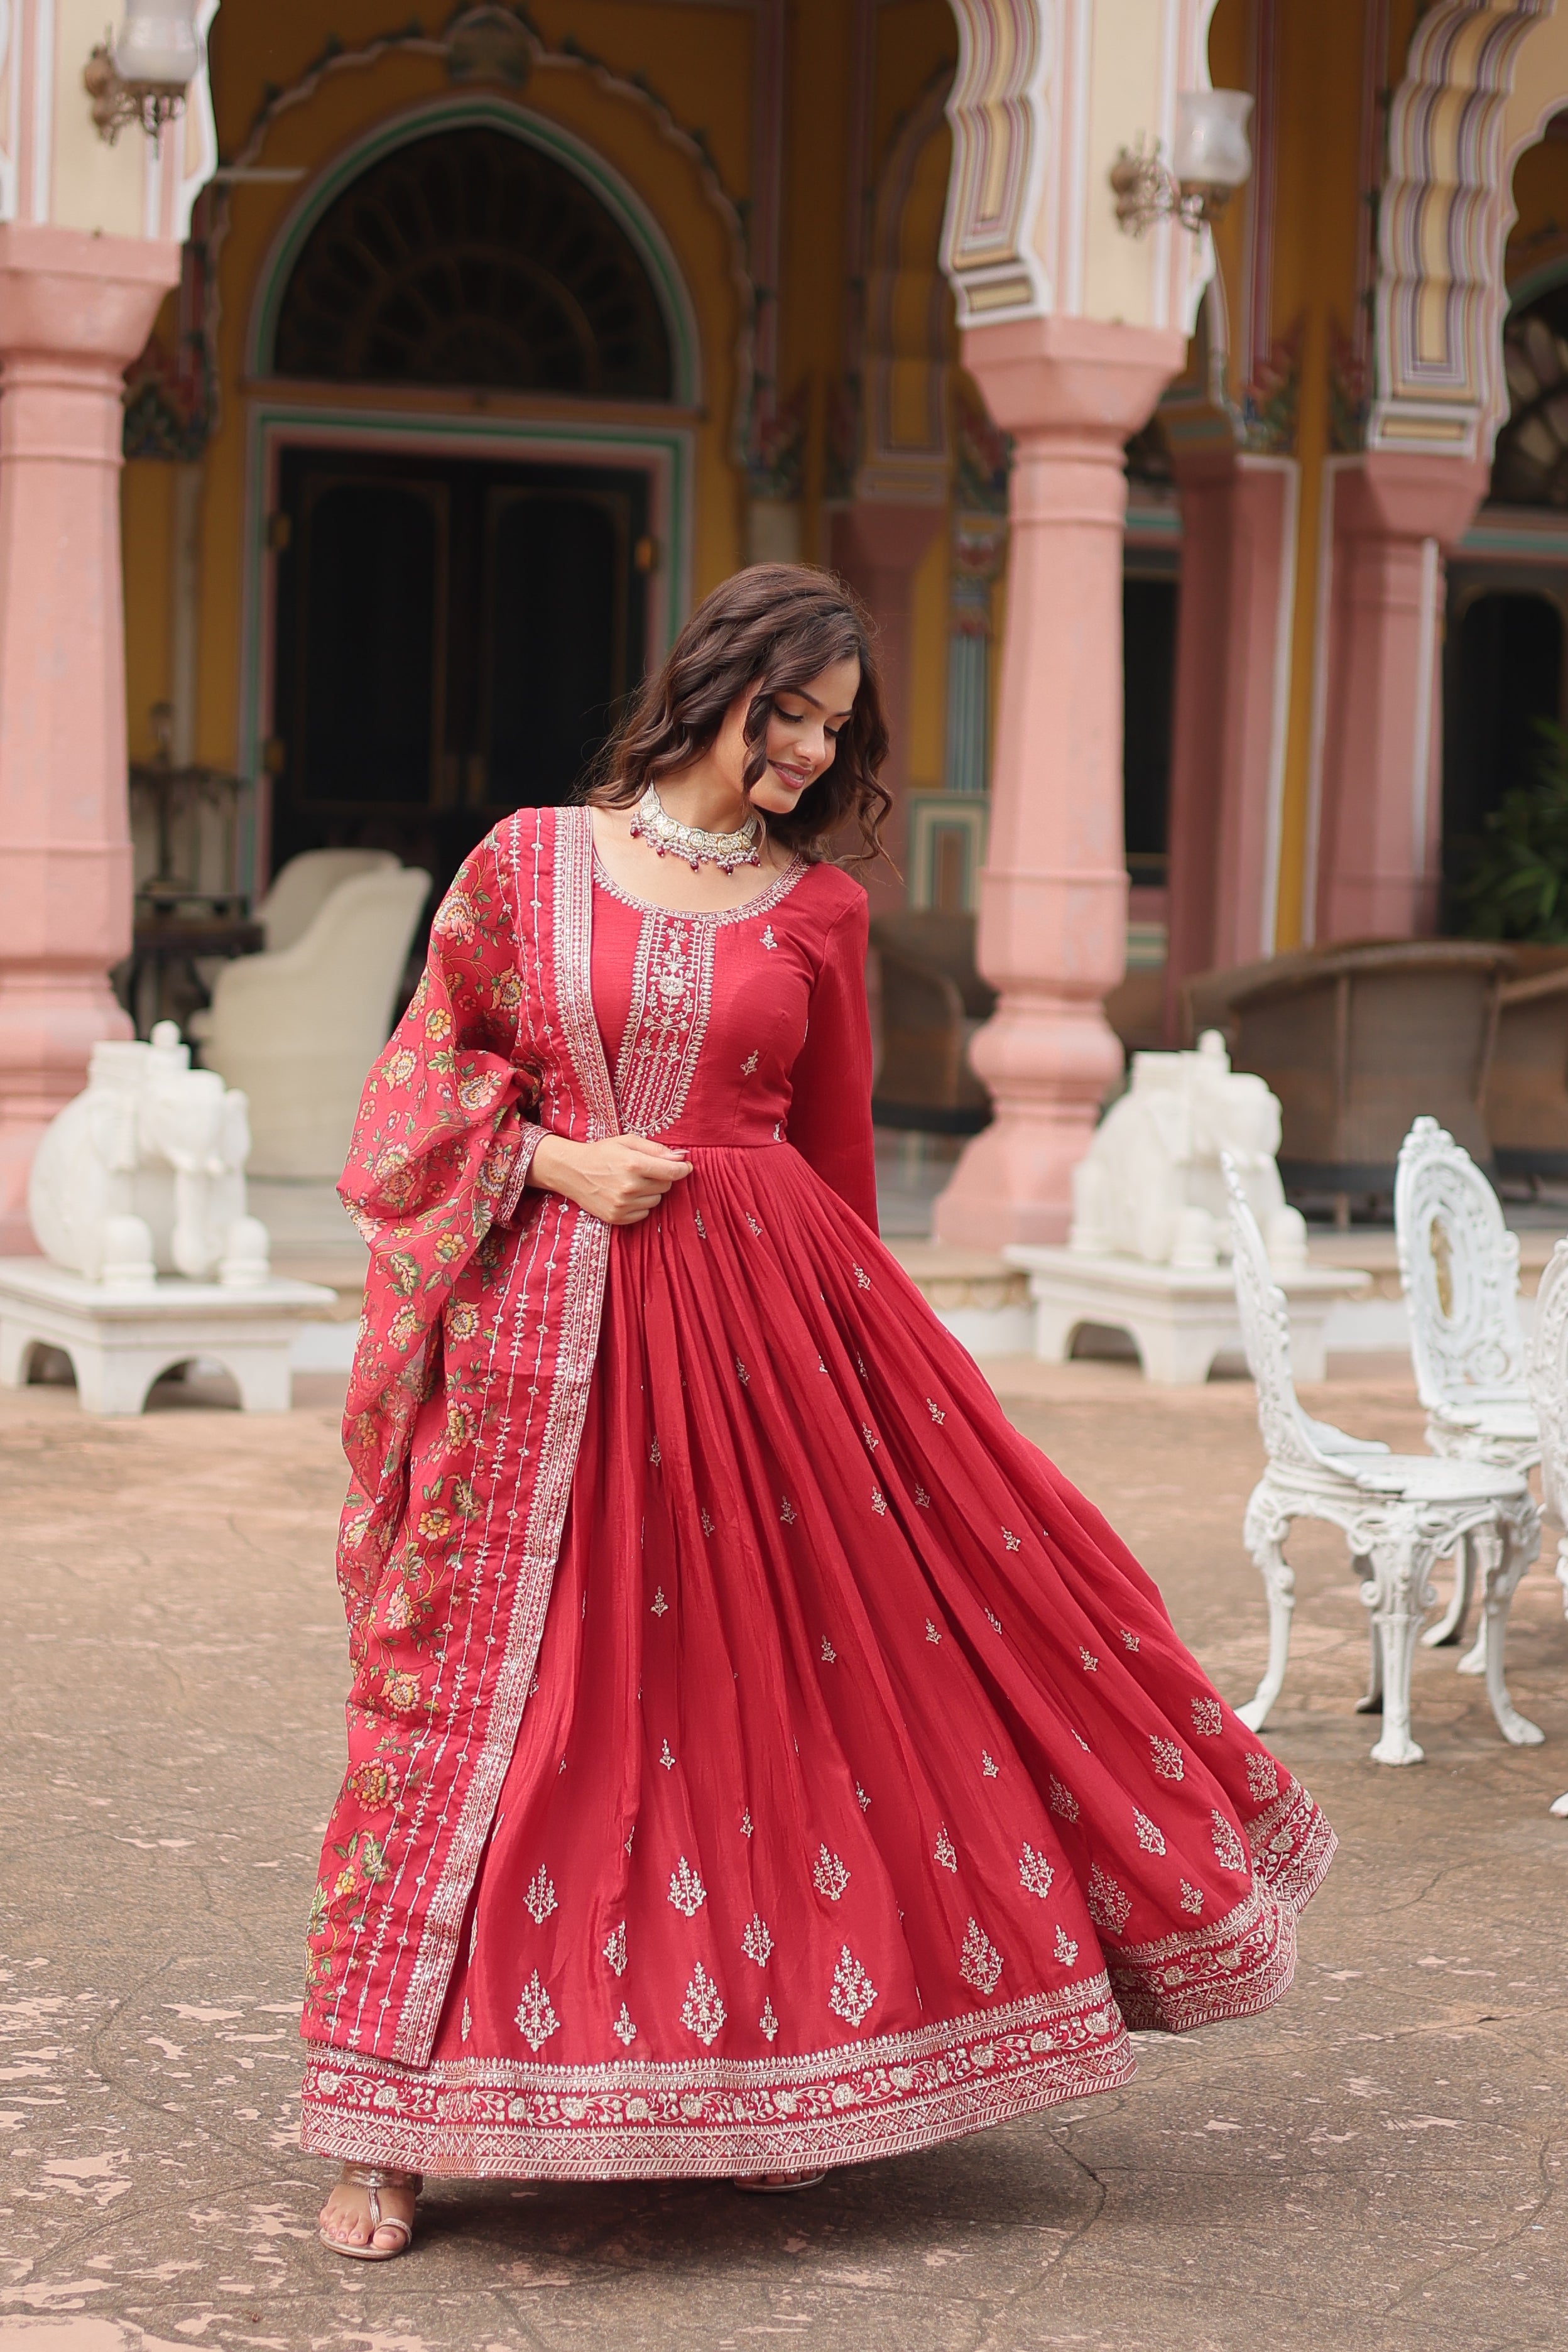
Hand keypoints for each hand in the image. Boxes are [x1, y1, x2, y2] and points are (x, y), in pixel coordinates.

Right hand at [528, 1133, 692, 1224]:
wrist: (571, 1171)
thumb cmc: (602, 1153)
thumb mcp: (628, 1141)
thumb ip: (656, 1149)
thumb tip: (681, 1157)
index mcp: (634, 1164)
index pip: (672, 1172)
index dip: (682, 1169)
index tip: (685, 1167)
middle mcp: (629, 1187)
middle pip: (665, 1186)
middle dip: (660, 1177)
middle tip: (643, 1170)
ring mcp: (623, 1205)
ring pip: (656, 1200)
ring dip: (650, 1192)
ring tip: (631, 1182)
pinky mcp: (617, 1218)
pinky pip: (644, 1213)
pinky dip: (640, 1204)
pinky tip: (625, 1194)